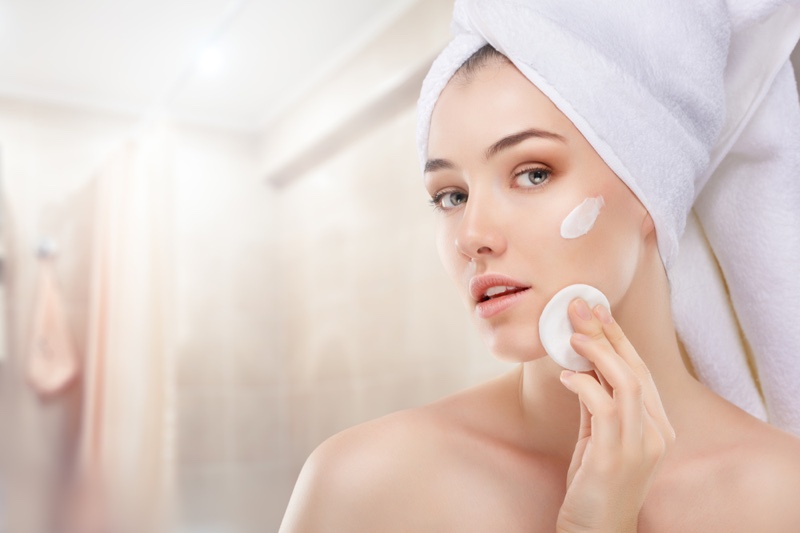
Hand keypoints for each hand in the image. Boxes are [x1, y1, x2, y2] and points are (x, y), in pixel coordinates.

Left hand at [555, 298, 675, 532]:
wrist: (596, 531)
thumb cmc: (596, 485)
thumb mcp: (599, 437)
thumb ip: (598, 404)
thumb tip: (582, 366)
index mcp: (657, 427)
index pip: (641, 371)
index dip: (619, 338)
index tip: (599, 311)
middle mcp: (656, 434)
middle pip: (636, 370)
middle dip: (608, 334)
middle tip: (582, 306)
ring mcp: (640, 447)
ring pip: (627, 384)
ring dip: (598, 353)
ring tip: (573, 334)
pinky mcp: (615, 457)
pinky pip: (604, 408)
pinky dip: (584, 385)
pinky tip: (567, 376)